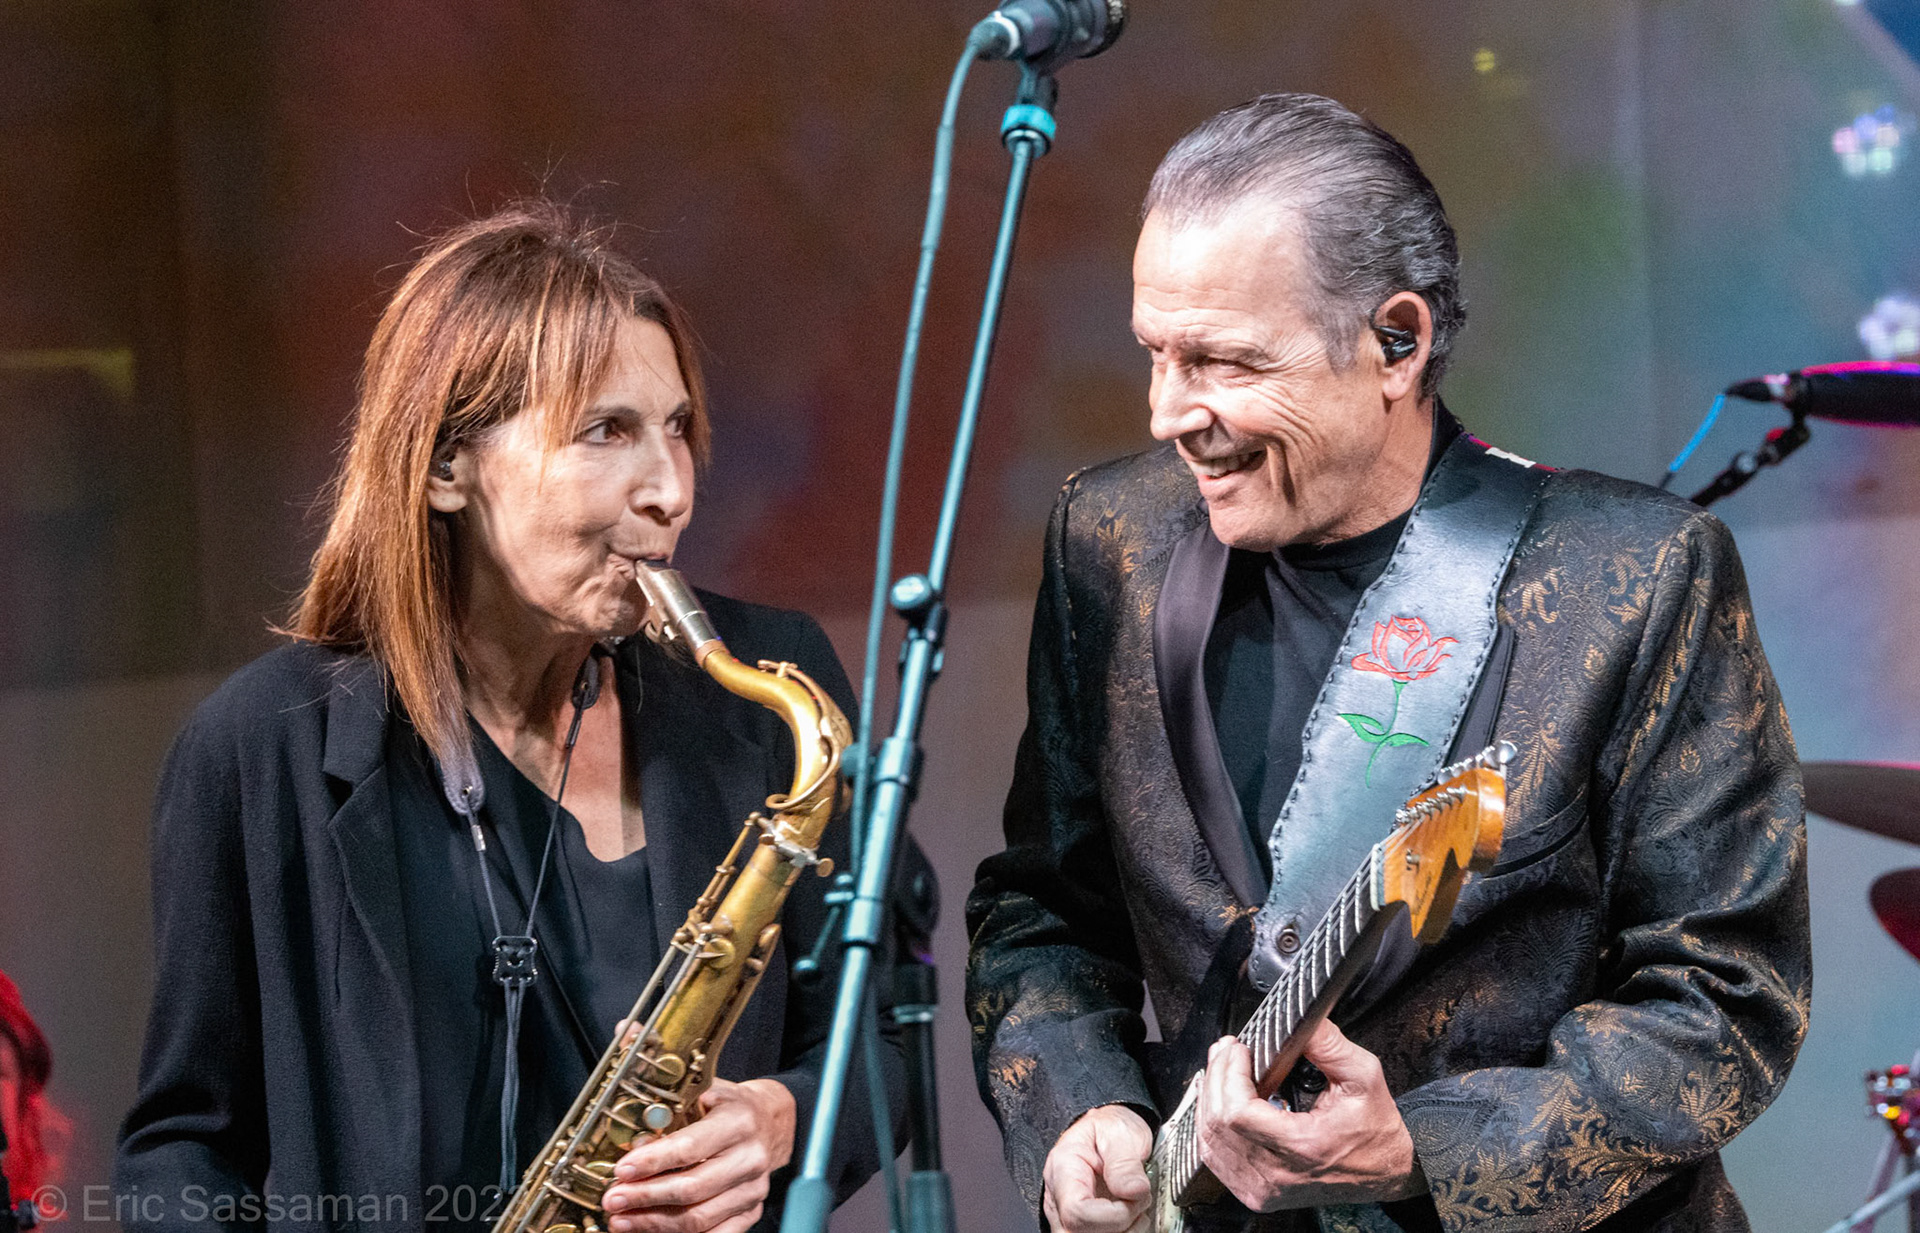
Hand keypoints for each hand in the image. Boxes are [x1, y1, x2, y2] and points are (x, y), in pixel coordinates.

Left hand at [599, 1078, 795, 1232]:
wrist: (774, 1122)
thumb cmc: (728, 1103)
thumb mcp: (702, 1079)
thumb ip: (660, 1062)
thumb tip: (625, 1031)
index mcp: (737, 1121)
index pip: (692, 1146)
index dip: (654, 1161)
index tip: (621, 1168)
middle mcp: (749, 1157)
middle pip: (693, 1188)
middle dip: (646, 1197)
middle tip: (612, 1200)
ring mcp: (752, 1188)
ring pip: (700, 1217)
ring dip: (654, 1223)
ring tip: (620, 1220)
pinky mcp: (751, 1211)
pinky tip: (649, 1232)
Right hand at [1042, 1104, 1153, 1232]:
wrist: (1112, 1127)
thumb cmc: (1111, 1127)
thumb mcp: (1120, 1133)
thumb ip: (1125, 1163)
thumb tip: (1134, 1191)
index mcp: (1063, 1169)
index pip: (1076, 1212)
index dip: (1112, 1216)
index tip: (1135, 1199)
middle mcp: (1059, 1196)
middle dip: (1114, 1230)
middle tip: (1136, 1208)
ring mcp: (1067, 1213)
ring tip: (1136, 1210)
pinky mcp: (1083, 1223)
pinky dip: (1120, 1232)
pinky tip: (1132, 1218)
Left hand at [1196, 1021, 1423, 1210]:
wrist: (1386, 1170)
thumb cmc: (1375, 1129)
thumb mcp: (1363, 1076)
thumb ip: (1328, 1044)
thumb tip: (1298, 1021)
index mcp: (1302, 1148)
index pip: (1237, 1114)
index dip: (1228, 1075)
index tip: (1238, 1049)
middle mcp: (1277, 1175)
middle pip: (1217, 1124)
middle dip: (1216, 1077)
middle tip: (1227, 1050)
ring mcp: (1262, 1189)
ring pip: (1209, 1141)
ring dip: (1209, 1099)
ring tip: (1222, 1069)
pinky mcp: (1255, 1193)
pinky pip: (1214, 1158)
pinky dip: (1211, 1126)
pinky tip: (1221, 1102)